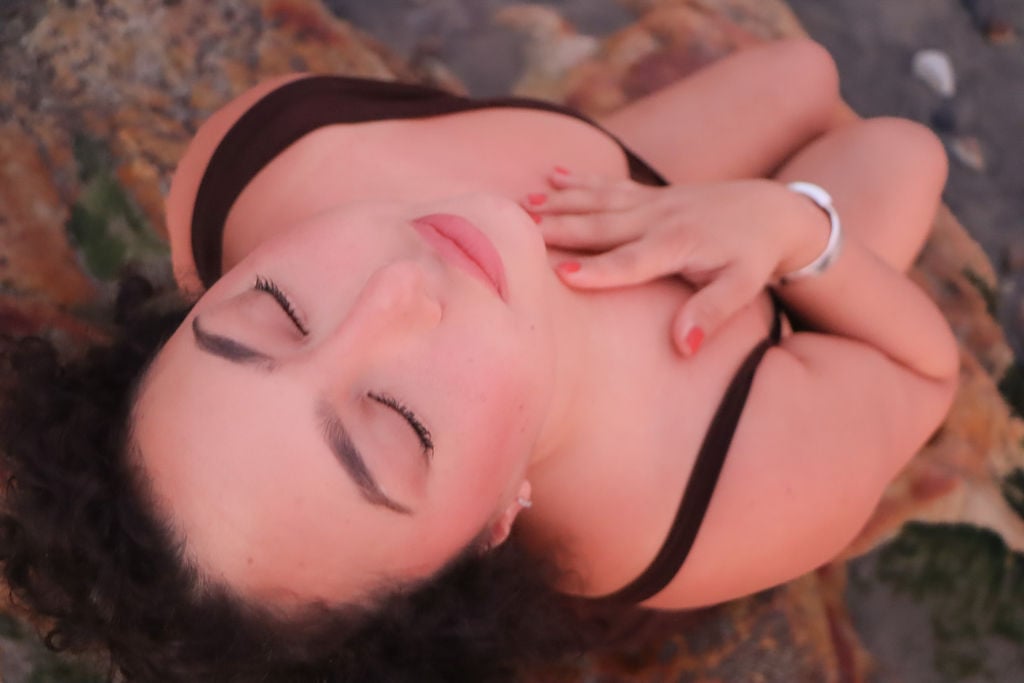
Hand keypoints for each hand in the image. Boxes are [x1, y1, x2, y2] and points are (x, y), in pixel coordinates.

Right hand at [524, 170, 799, 355]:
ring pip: (598, 202)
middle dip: (559, 228)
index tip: (561, 274)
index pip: (630, 262)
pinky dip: (580, 180)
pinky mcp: (651, 195)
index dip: (596, 270)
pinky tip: (553, 174)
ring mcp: (652, 203)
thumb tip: (683, 346)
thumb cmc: (755, 256)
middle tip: (518, 231)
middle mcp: (658, 219)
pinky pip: (610, 185)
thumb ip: (711, 314)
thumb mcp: (743, 288)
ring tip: (523, 203)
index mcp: (677, 245)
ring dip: (560, 202)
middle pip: (601, 227)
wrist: (774, 210)